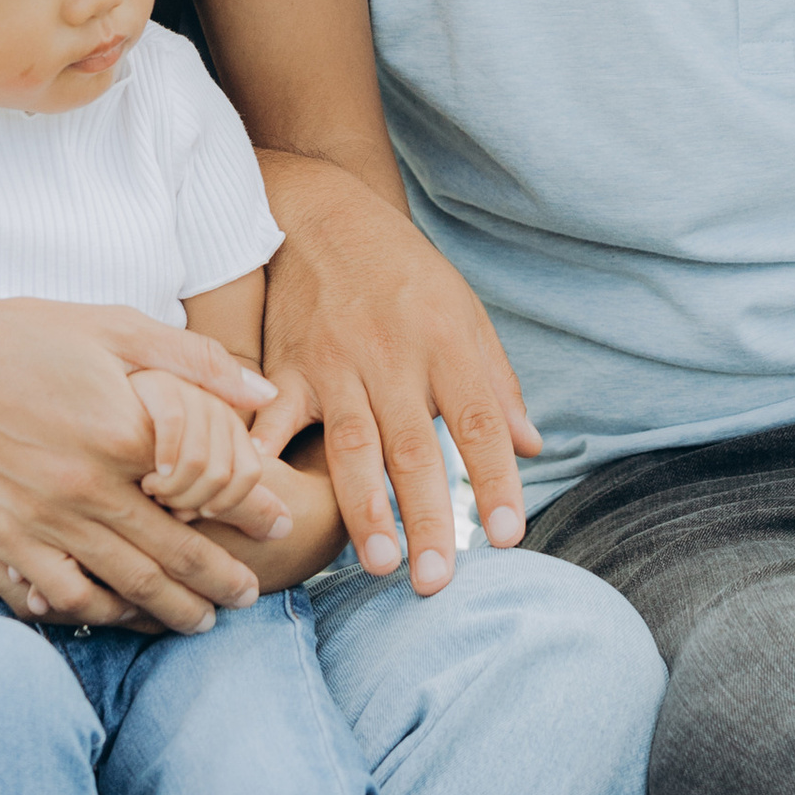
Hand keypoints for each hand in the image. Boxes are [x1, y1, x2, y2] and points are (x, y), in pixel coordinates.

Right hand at [0, 289, 279, 635]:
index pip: (211, 486)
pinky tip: (123, 613)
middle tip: (252, 594)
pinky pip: (65, 593)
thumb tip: (262, 393)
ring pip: (127, 583)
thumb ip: (195, 362)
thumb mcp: (116, 328)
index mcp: (124, 433)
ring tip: (203, 621)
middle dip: (222, 579)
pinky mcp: (6, 539)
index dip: (252, 509)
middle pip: (175, 552)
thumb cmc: (25, 336)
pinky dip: (101, 611)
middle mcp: (89, 487)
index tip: (279, 521)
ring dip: (173, 609)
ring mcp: (44, 520)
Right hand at [257, 159, 539, 590]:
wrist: (323, 213)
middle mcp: (392, 355)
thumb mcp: (464, 312)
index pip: (478, 420)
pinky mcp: (284, 365)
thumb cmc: (404, 272)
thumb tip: (530, 447)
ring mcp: (334, 362)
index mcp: (445, 342)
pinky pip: (274, 418)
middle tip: (436, 581)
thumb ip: (496, 382)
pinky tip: (264, 500)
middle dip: (426, 518)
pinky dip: (267, 458)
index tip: (507, 536)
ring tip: (378, 564)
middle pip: (413, 447)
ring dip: (364, 509)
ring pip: (351, 444)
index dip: (495, 480)